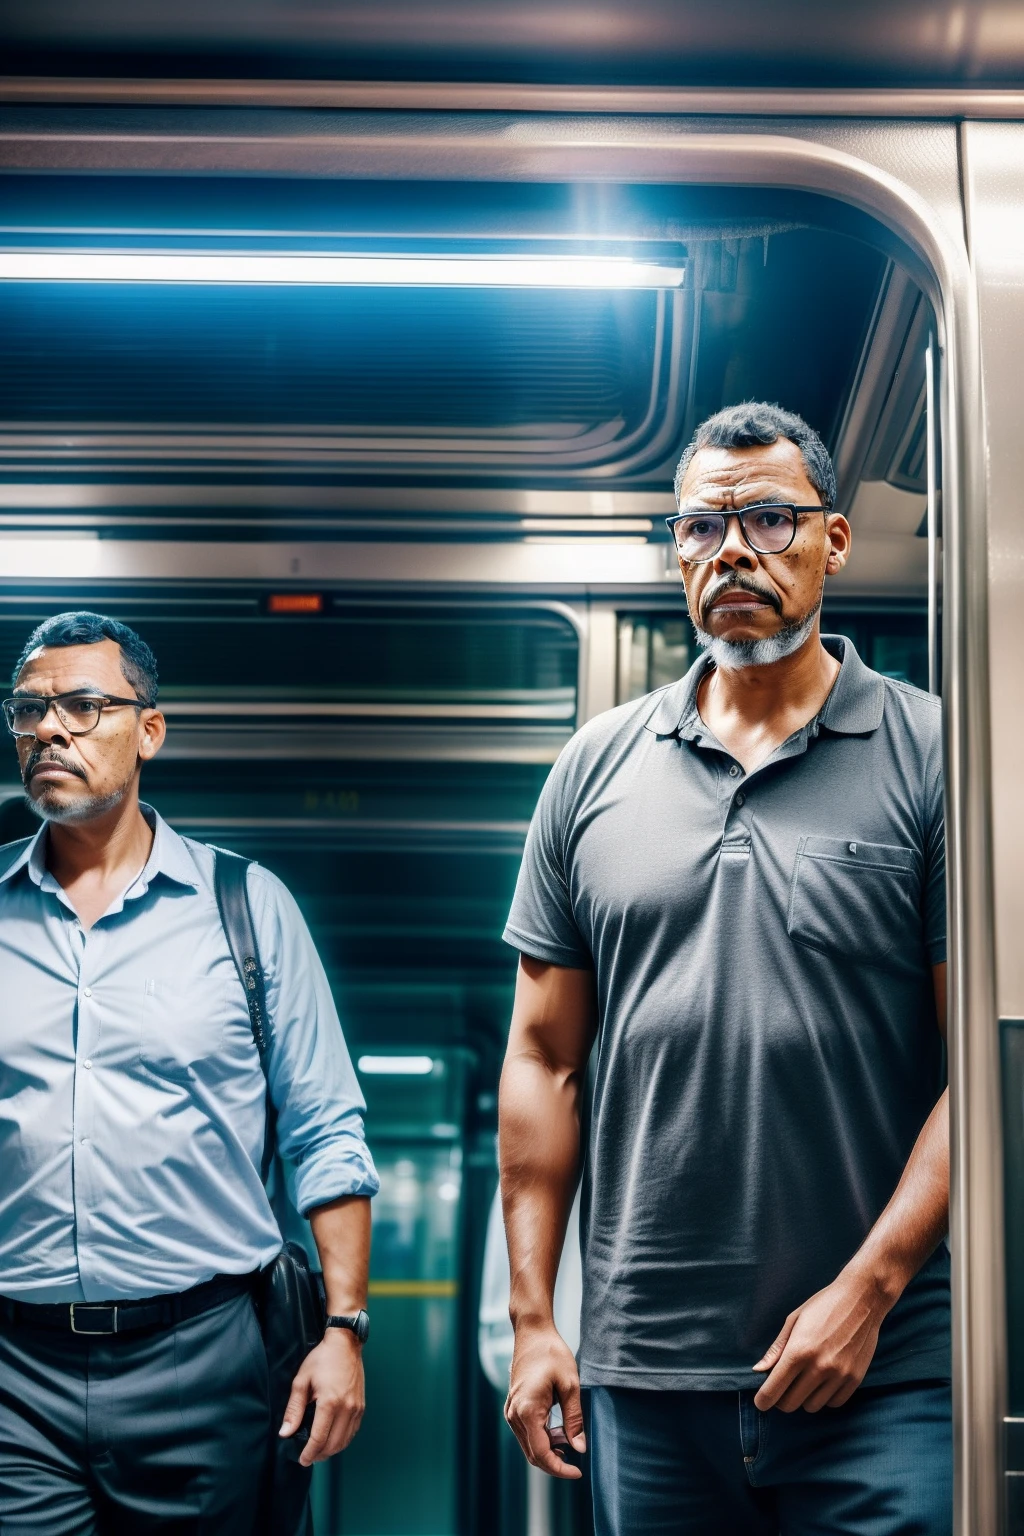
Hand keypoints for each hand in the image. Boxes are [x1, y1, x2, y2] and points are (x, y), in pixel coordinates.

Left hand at [279, 1330, 364, 1466]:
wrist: (346, 1344)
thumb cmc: (321, 1359)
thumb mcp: (301, 1380)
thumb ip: (293, 1409)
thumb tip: (285, 1433)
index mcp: (330, 1402)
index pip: (319, 1438)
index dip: (309, 1453)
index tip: (302, 1460)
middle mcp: (346, 1408)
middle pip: (333, 1444)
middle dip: (319, 1455)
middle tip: (308, 1457)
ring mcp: (356, 1408)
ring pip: (345, 1441)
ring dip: (331, 1450)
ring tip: (319, 1451)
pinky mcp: (361, 1406)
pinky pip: (352, 1432)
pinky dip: (342, 1440)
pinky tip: (332, 1439)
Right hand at [505, 1324, 585, 1479]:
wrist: (532, 1331)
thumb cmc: (552, 1353)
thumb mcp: (570, 1385)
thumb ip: (574, 1419)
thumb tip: (579, 1448)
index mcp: (527, 1411)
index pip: (541, 1454)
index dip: (560, 1468)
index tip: (578, 1472)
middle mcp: (514, 1414)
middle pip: (533, 1454)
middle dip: (555, 1462)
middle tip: (577, 1461)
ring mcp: (510, 1411)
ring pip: (528, 1445)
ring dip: (548, 1450)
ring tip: (569, 1440)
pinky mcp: (512, 1406)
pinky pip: (525, 1433)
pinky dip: (541, 1439)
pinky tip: (558, 1432)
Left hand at [752, 1268, 890, 1412]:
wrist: (862, 1300)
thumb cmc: (823, 1305)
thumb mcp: (794, 1320)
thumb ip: (776, 1349)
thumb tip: (758, 1370)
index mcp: (798, 1351)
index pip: (773, 1390)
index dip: (763, 1401)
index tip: (761, 1402)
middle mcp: (818, 1367)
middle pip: (790, 1404)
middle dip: (781, 1399)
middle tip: (782, 1387)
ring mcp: (839, 1375)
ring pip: (811, 1407)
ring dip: (804, 1398)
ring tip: (805, 1380)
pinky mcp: (855, 1379)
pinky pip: (834, 1403)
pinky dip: (825, 1398)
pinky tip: (823, 1382)